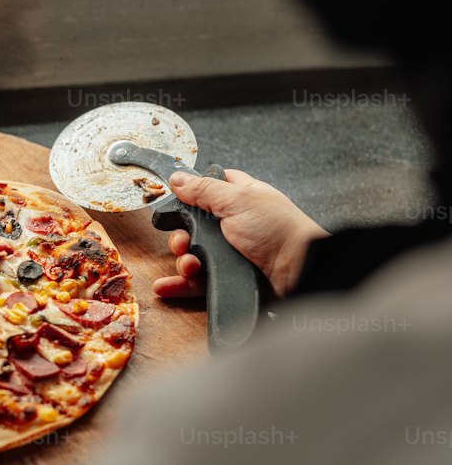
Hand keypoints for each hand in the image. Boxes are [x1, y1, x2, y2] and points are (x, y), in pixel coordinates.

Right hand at [152, 169, 328, 299]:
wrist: (298, 272)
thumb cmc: (278, 231)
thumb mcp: (238, 200)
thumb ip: (204, 189)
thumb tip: (177, 177)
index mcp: (239, 198)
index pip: (209, 188)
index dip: (190, 195)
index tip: (175, 203)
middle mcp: (234, 224)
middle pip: (193, 227)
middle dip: (181, 236)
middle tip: (184, 242)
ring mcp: (231, 252)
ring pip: (193, 255)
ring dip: (183, 261)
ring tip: (190, 266)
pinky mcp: (229, 277)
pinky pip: (198, 280)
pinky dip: (181, 283)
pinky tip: (167, 286)